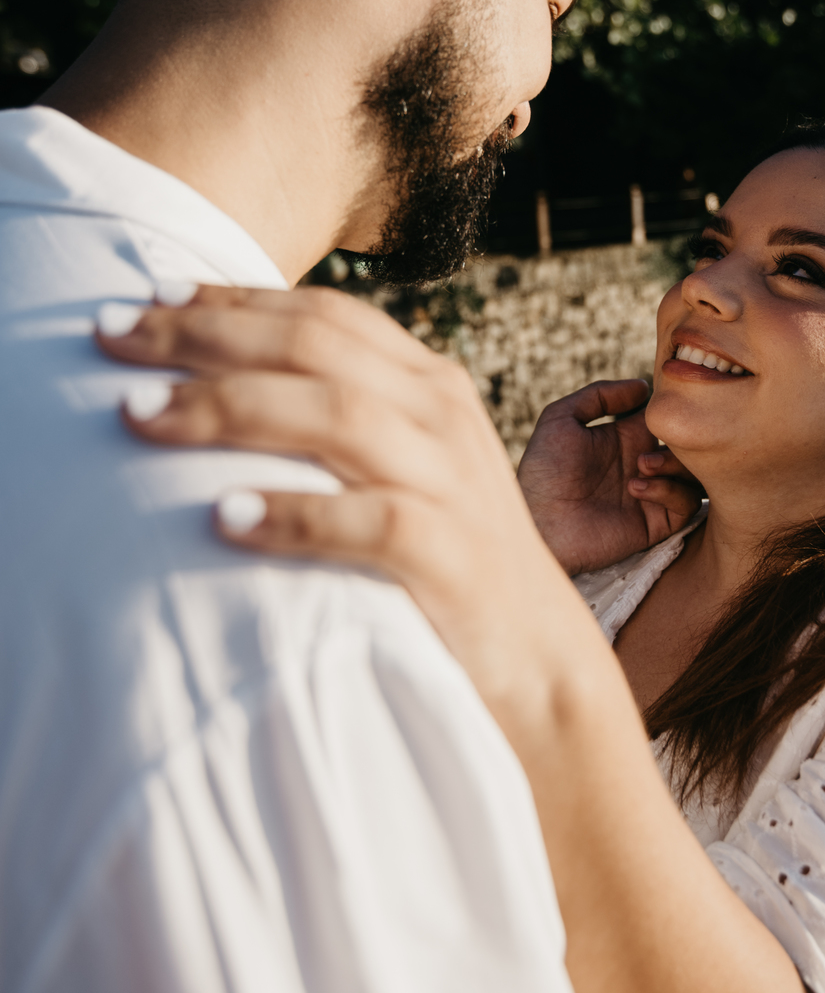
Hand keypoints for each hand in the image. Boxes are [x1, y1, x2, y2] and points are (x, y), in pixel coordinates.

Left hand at [95, 282, 824, 992]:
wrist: (547, 691)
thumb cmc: (453, 588)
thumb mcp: (404, 482)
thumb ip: (340, 428)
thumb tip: (219, 389)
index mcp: (431, 390)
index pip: (323, 315)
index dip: (229, 301)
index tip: (141, 304)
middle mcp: (445, 420)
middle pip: (315, 343)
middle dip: (204, 333)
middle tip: (108, 339)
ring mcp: (457, 487)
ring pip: (335, 412)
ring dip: (229, 407)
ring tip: (137, 418)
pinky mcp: (458, 562)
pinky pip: (371, 522)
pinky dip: (295, 514)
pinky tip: (223, 518)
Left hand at [517, 380, 701, 574]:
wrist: (540, 525)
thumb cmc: (544, 472)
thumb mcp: (560, 419)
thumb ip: (598, 395)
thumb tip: (643, 386)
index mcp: (625, 437)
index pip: (665, 417)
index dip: (671, 408)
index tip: (665, 405)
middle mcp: (643, 463)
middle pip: (687, 443)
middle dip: (680, 437)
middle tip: (649, 440)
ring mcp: (652, 493)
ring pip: (694, 471)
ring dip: (675, 464)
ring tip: (642, 466)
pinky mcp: (657, 522)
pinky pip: (688, 503)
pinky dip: (671, 490)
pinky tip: (638, 489)